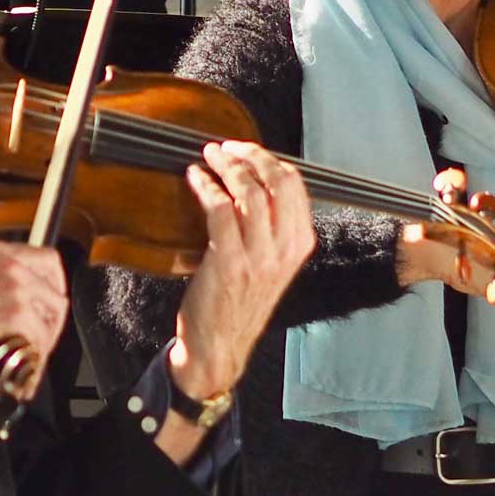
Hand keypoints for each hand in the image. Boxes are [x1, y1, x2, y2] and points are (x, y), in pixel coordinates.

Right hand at [0, 240, 67, 378]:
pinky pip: (35, 349)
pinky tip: (12, 381)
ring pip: (48, 328)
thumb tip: (7, 307)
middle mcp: (8, 266)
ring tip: (20, 373)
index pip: (49, 264)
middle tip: (33, 353)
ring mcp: (12, 290)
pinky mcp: (11, 317)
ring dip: (36, 355)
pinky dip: (27, 372)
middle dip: (46, 332)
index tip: (44, 313)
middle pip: (55, 301)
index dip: (50, 293)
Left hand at [170, 141, 314, 399]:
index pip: (295, 186)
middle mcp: (285, 250)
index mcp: (299, 246)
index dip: (268, 159)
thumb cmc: (238, 303)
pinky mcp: (229, 263)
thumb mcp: (271, 265)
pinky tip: (195, 178)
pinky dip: (206, 186)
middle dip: (250, 155)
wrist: (219, 347)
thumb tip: (253, 182)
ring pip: (249, 192)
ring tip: (209, 157)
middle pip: (277, 182)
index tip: (246, 150)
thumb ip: (271, 229)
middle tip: (226, 148)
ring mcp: (259, 257)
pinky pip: (220, 210)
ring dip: (226, 166)